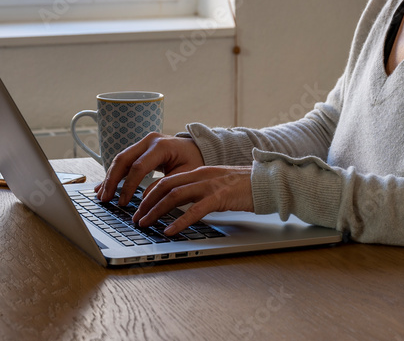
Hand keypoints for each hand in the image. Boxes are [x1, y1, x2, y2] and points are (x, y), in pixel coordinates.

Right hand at [94, 132, 203, 205]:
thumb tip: (144, 198)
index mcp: (161, 146)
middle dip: (112, 180)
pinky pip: (124, 161)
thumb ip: (165, 185)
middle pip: (123, 159)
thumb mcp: (185, 175)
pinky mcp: (140, 148)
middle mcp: (149, 140)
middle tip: (105, 199)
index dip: (128, 186)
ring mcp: (143, 142)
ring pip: (120, 159)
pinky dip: (114, 174)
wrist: (196, 148)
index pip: (138, 167)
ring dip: (109, 178)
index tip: (123, 202)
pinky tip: (103, 185)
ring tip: (101, 195)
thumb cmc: (193, 161)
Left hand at [133, 166, 253, 235]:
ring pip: (174, 196)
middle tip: (135, 218)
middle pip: (164, 187)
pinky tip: (169, 230)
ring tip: (145, 224)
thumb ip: (201, 190)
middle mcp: (200, 176)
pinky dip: (179, 221)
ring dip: (155, 211)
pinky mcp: (220, 197)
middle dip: (146, 203)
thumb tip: (185, 204)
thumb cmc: (245, 186)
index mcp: (199, 172)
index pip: (166, 180)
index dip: (149, 194)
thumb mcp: (217, 184)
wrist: (268, 181)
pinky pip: (194, 210)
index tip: (139, 207)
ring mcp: (209, 186)